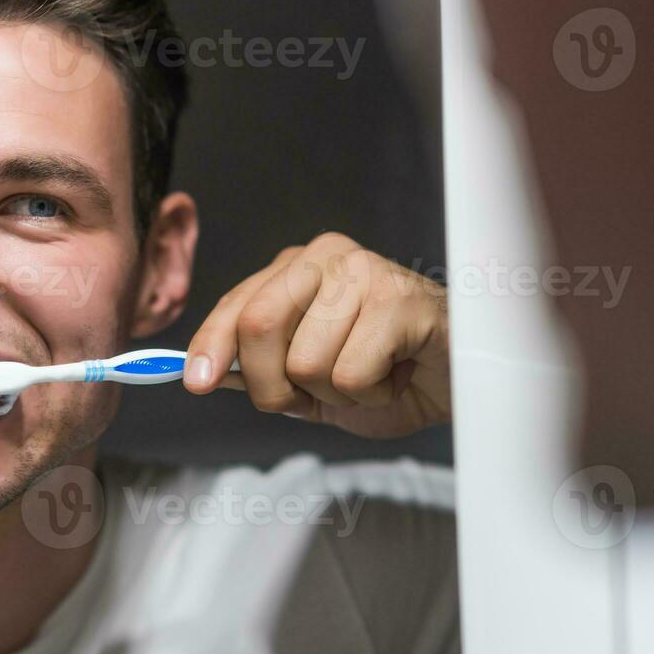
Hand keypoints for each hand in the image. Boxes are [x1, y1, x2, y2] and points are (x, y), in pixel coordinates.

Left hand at [182, 232, 450, 438]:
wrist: (457, 382)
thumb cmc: (386, 373)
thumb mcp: (308, 380)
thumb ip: (259, 370)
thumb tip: (205, 374)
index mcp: (296, 268)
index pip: (236, 304)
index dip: (210, 345)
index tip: (195, 381)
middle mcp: (326, 257)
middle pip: (259, 326)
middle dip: (274, 385)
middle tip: (314, 396)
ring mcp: (365, 272)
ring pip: (306, 362)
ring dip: (336, 394)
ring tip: (371, 375)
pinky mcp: (401, 300)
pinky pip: (351, 373)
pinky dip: (371, 394)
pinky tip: (395, 373)